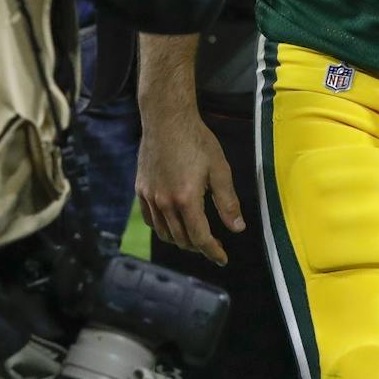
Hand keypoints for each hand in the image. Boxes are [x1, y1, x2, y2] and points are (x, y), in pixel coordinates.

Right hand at [136, 103, 244, 265]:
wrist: (167, 119)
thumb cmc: (197, 140)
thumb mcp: (220, 169)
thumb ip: (228, 202)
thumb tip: (237, 229)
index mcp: (187, 199)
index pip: (200, 238)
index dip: (213, 252)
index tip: (223, 259)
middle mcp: (165, 203)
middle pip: (181, 239)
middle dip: (199, 247)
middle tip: (212, 246)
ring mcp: (150, 197)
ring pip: (164, 233)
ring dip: (181, 240)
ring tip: (194, 238)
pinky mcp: (141, 190)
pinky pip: (151, 220)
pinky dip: (163, 228)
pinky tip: (173, 224)